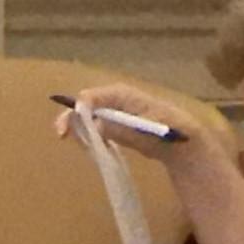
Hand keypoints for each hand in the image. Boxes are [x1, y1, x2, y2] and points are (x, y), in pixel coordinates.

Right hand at [55, 81, 194, 160]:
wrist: (182, 141)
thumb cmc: (171, 130)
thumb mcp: (149, 130)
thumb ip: (123, 129)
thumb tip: (97, 125)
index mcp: (122, 94)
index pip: (92, 96)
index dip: (77, 108)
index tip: (67, 126)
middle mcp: (113, 99)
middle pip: (84, 105)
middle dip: (70, 118)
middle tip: (61, 135)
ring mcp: (112, 112)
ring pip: (85, 118)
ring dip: (78, 130)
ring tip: (84, 146)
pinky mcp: (113, 125)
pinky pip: (93, 129)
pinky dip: (88, 138)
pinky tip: (93, 149)